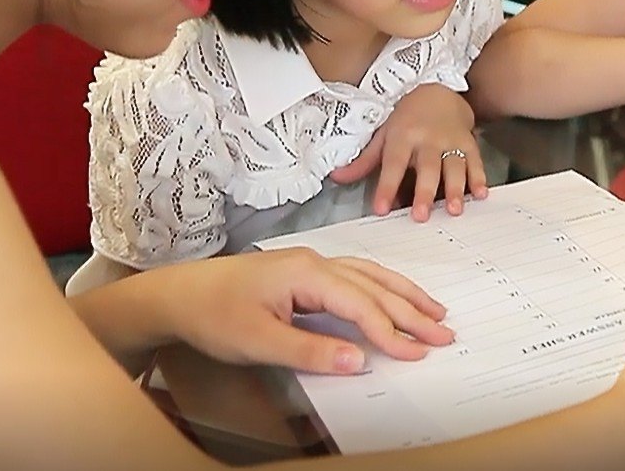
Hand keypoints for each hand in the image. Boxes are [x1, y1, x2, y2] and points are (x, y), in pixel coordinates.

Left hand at [157, 248, 455, 374]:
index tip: (416, 353)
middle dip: (411, 311)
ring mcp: (311, 264)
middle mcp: (315, 262)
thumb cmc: (214, 315)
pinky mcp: (304, 273)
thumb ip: (311, 351)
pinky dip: (381, 288)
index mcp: (307, 273)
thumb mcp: (259, 341)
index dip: (391, 331)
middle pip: (373, 286)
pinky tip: (393, 295)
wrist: (180, 294)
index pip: (361, 304)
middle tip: (444, 334)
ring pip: (369, 276)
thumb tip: (359, 361)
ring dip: (403, 294)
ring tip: (434, 312)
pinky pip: (355, 276)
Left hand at [330, 83, 487, 220]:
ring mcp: (451, 141)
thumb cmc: (408, 118)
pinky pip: (475, 162)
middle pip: (427, 167)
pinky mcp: (469, 144)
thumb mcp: (384, 134)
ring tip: (454, 210)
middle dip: (424, 192)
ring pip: (454, 166)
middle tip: (421, 216)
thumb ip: (365, 160)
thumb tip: (337, 177)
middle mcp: (428, 139)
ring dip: (455, 189)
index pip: (393, 164)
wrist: (438, 92)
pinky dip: (479, 178)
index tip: (381, 209)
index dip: (387, 187)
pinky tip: (480, 195)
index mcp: (403, 136)